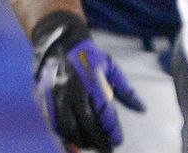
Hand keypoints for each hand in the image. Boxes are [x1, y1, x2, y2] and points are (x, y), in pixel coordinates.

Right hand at [32, 12, 143, 151]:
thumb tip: (142, 109)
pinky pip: (54, 125)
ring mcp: (57, 97)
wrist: (60, 45)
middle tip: (106, 150)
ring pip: (68, 128)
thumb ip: (126, 90)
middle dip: (97, 140)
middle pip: (86, 124)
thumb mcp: (112, 68)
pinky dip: (63, 138)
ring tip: (92, 147)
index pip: (103, 113)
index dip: (111, 130)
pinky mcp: (45, 101)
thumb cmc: (91, 58)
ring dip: (81, 141)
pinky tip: (73, 145)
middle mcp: (73, 91)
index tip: (118, 141)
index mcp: (92, 83)